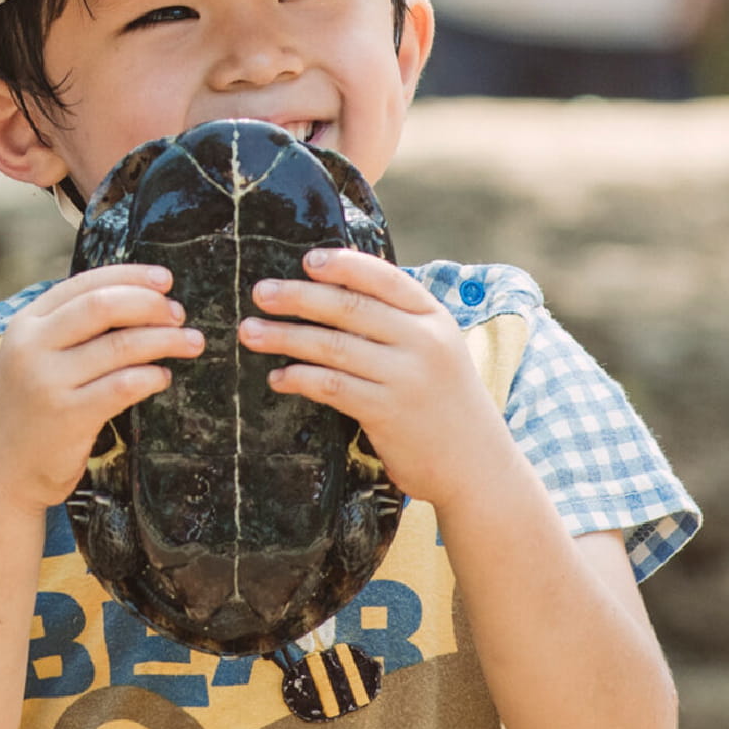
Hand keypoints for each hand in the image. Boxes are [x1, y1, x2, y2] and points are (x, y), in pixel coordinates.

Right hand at [0, 263, 202, 514]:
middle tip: (178, 315)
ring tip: (191, 342)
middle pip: (103, 305)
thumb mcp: (32, 356)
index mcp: (26, 323)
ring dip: (165, 340)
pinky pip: (123, 386)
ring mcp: (48, 381)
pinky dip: (152, 376)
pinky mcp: (69, 416)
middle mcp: (33, 346)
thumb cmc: (27, 407)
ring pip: (120, 345)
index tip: (165, 280)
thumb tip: (135, 299)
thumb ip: (67, 328)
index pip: (84, 283)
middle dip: (150, 304)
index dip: (130, 276)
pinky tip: (162, 377)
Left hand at [243, 249, 504, 509]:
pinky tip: (278, 378)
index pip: (385, 278)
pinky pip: (331, 386)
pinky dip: (299, 378)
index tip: (307, 260)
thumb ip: (398, 322)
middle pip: (349, 307)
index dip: (343, 265)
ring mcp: (407, 377)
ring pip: (332, 346)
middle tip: (259, 293)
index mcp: (434, 318)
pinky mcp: (388, 412)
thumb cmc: (445, 402)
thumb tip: (331, 290)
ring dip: (284, 337)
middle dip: (298, 297)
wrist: (478, 467)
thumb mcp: (437, 350)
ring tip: (250, 333)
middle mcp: (424, 342)